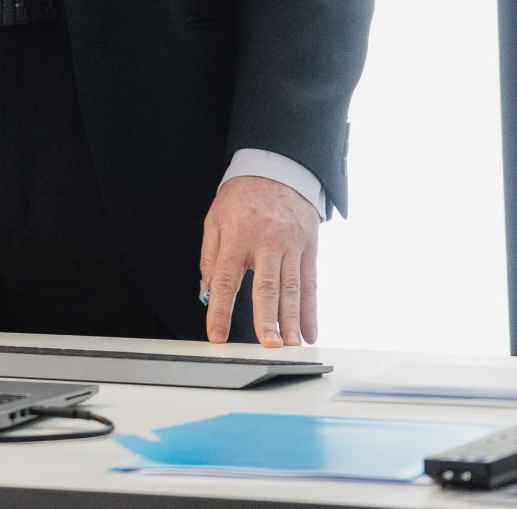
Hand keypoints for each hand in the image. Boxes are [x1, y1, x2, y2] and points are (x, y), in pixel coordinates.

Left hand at [200, 175, 319, 346]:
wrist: (277, 170)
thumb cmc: (241, 198)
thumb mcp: (214, 220)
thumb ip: (209, 258)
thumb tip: (205, 294)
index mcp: (237, 236)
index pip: (225, 278)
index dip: (220, 309)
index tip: (217, 335)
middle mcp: (266, 242)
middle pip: (266, 286)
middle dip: (267, 319)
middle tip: (269, 345)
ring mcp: (291, 245)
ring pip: (292, 288)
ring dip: (292, 320)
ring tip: (292, 346)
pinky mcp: (309, 248)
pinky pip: (310, 283)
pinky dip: (311, 310)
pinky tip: (310, 331)